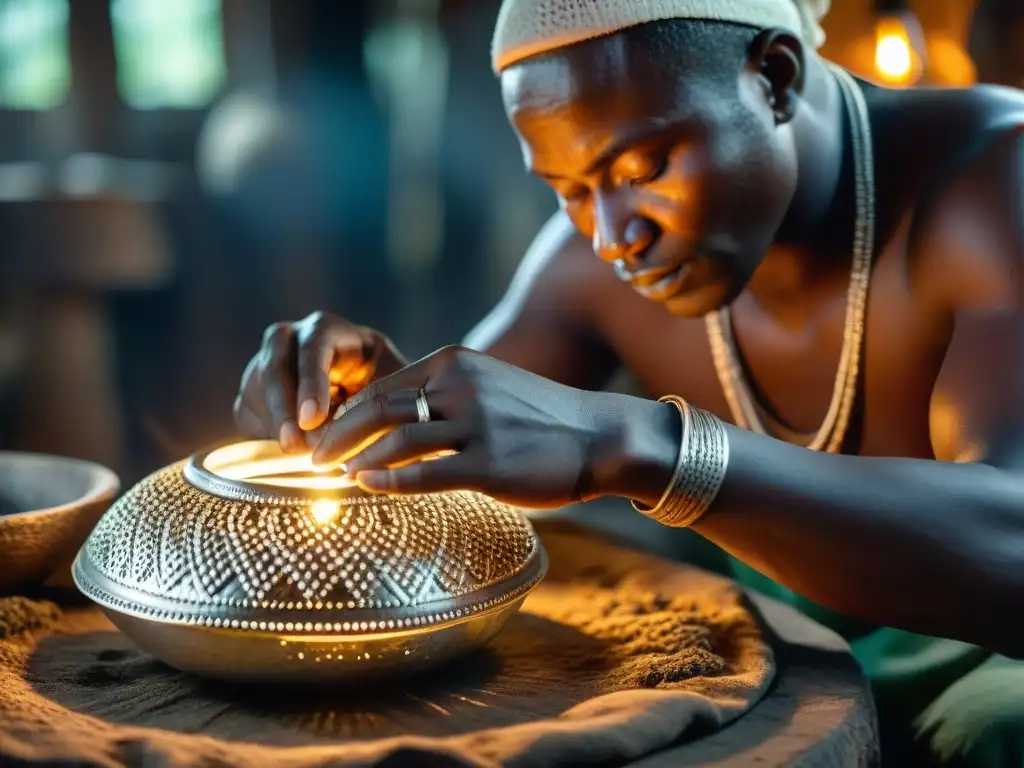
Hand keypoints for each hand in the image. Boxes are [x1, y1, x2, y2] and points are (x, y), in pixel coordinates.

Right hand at [234, 311, 406, 452]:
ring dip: (275, 424)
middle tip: (293, 443)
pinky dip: (264, 433)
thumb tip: (337, 436)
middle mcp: (294, 339)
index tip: (311, 418)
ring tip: (299, 451)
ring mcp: (268, 363)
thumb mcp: (392, 392)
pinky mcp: (255, 392)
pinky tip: (288, 450)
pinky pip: (247, 411)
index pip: (315, 344)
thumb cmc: (388, 393)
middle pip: (274, 364)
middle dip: (282, 406)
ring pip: (256, 389)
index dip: (311, 381)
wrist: (372, 405)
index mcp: (331, 331)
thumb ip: (372, 406)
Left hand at [311, 345, 632, 508]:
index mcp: (453, 362)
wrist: (599, 436)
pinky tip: (366, 486)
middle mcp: (459, 386)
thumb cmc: (539, 418)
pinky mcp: (489, 464)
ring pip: (394, 441)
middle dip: (336, 436)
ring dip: (355, 459)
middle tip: (312, 458)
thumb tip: (393, 426)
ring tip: (334, 477)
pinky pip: (424, 474)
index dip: (344, 413)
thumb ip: (443, 397)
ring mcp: (475, 425)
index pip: (381, 387)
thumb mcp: (487, 387)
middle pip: (377, 410)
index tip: (323, 434)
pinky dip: (387, 481)